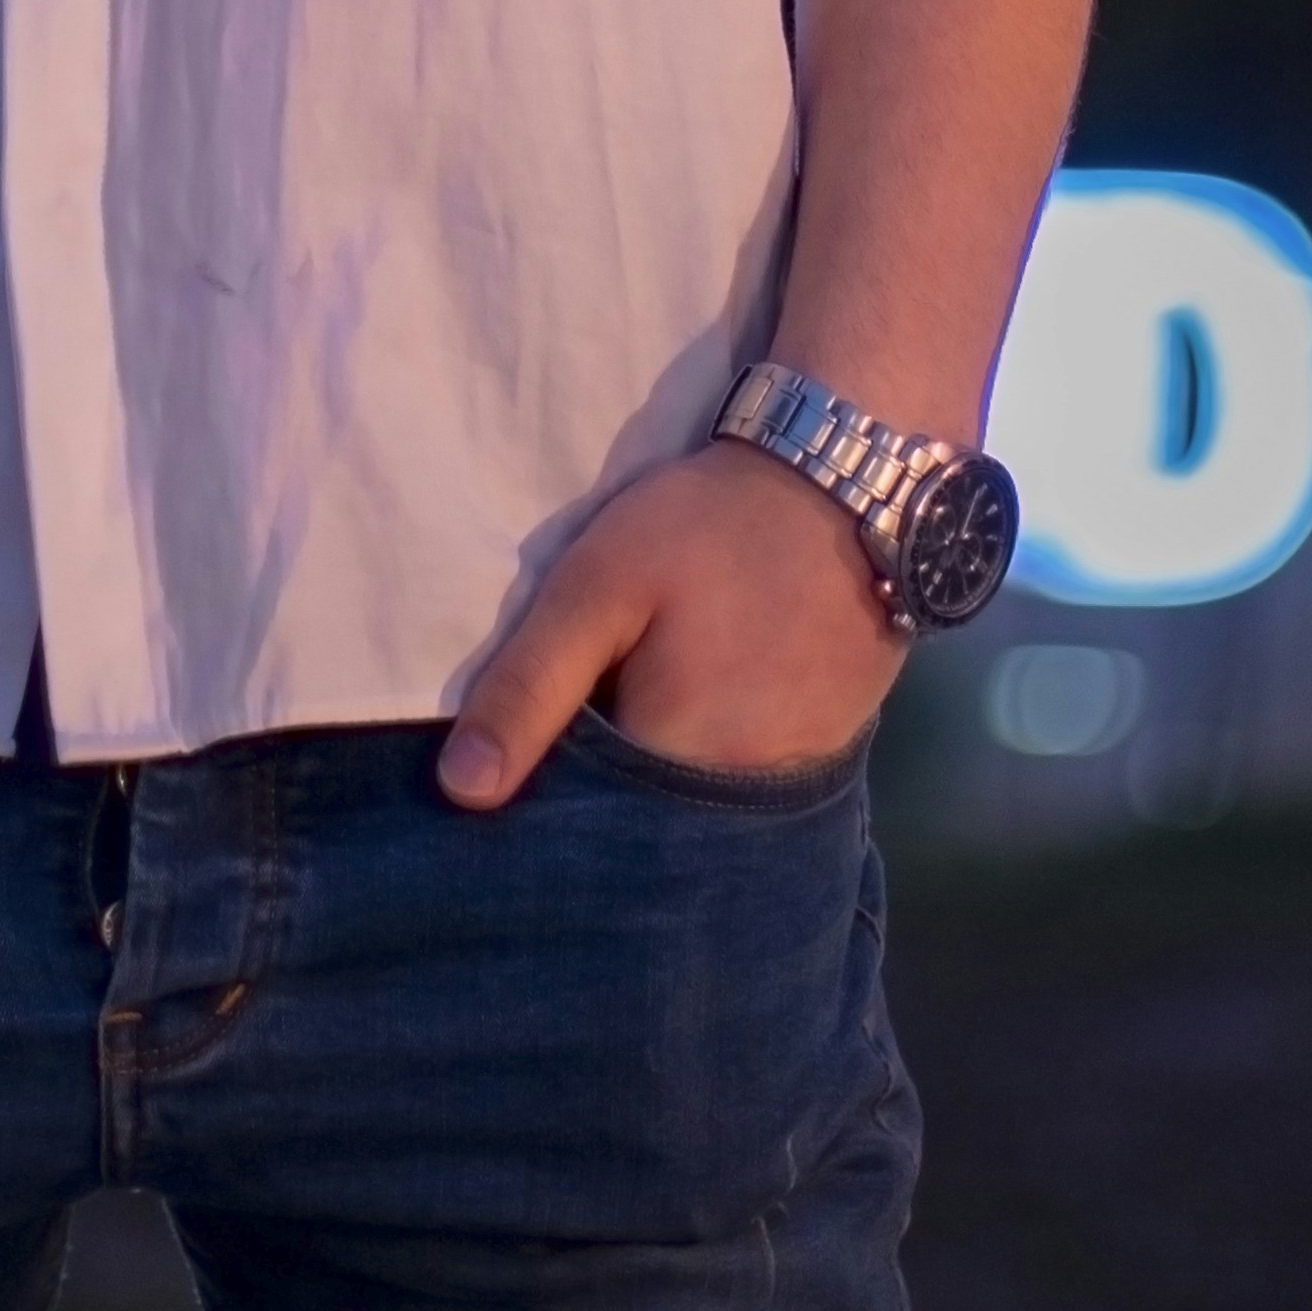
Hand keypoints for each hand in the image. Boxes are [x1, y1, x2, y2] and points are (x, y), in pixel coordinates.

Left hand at [435, 441, 903, 807]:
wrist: (849, 482)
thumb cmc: (711, 528)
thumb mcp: (600, 584)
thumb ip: (531, 684)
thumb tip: (462, 790)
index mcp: (677, 764)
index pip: (587, 828)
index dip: (546, 801)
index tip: (518, 769)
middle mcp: (743, 800)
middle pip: (647, 828)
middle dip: (603, 797)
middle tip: (579, 727)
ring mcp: (795, 780)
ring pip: (697, 811)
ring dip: (658, 783)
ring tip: (632, 718)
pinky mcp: (827, 752)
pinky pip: (747, 787)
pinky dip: (710, 764)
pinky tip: (692, 712)